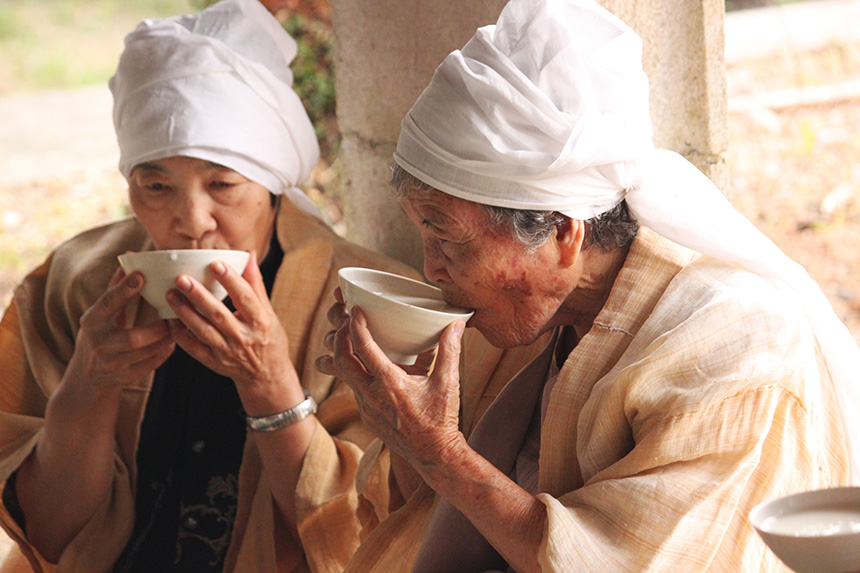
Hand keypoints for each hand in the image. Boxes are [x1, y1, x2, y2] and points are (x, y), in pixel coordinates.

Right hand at [65, 268, 174, 389]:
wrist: (85, 378)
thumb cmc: (99, 335)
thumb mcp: (100, 313)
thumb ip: (116, 288)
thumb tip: (128, 258)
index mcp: (91, 320)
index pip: (107, 303)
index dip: (123, 289)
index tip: (141, 275)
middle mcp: (98, 343)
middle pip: (131, 338)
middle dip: (156, 329)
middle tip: (174, 316)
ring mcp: (109, 363)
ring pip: (142, 354)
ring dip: (164, 340)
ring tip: (179, 328)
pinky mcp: (120, 378)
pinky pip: (146, 367)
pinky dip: (161, 356)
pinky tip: (172, 344)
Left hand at [165, 251, 301, 407]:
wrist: (266, 375)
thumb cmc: (269, 338)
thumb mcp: (268, 311)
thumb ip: (255, 283)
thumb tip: (248, 254)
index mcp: (259, 321)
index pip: (245, 297)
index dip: (231, 281)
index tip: (216, 264)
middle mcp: (243, 337)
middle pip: (218, 314)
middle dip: (199, 296)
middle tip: (182, 278)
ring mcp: (226, 351)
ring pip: (202, 331)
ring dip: (185, 312)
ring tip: (170, 294)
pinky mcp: (213, 361)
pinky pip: (193, 348)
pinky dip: (180, 334)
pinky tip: (169, 320)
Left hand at [317, 301, 466, 469]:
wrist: (434, 455)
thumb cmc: (441, 420)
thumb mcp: (448, 383)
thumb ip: (449, 350)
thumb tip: (457, 325)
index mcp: (390, 383)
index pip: (364, 348)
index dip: (356, 326)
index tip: (356, 311)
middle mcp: (372, 395)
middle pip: (341, 360)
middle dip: (340, 338)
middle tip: (346, 323)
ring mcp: (367, 408)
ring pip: (343, 376)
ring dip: (342, 356)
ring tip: (347, 340)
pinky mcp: (367, 417)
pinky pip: (353, 390)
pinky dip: (353, 374)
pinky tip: (364, 367)